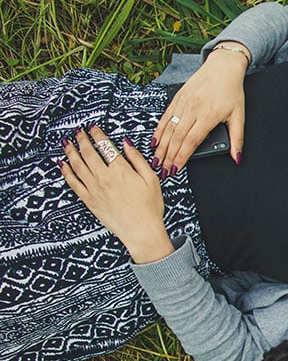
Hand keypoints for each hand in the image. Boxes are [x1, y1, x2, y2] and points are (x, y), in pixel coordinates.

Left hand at [61, 126, 173, 263]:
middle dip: (82, 139)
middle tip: (78, 132)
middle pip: (88, 153)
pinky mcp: (89, 200)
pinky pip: (73, 182)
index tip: (93, 128)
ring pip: (77, 165)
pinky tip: (63, 165)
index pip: (105, 146)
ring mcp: (94, 189)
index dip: (97, 135)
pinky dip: (66, 172)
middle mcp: (104, 178)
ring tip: (66, 143)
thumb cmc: (150, 209)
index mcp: (121, 171)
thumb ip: (138, 160)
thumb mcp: (152, 180)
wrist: (141, 231)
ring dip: (70, 151)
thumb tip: (127, 145)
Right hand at [152, 43, 247, 171]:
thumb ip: (237, 139)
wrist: (223, 67)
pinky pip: (166, 116)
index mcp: (208, 116)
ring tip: (156, 160)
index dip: (181, 157)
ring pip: (169, 128)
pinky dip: (159, 130)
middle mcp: (193, 109)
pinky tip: (155, 141)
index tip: (175, 169)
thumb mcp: (239, 116)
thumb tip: (237, 158)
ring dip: (161, 146)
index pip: (191, 142)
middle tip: (162, 170)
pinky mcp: (177, 97)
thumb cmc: (232, 91)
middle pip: (177, 138)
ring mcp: (183, 103)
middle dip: (168, 156)